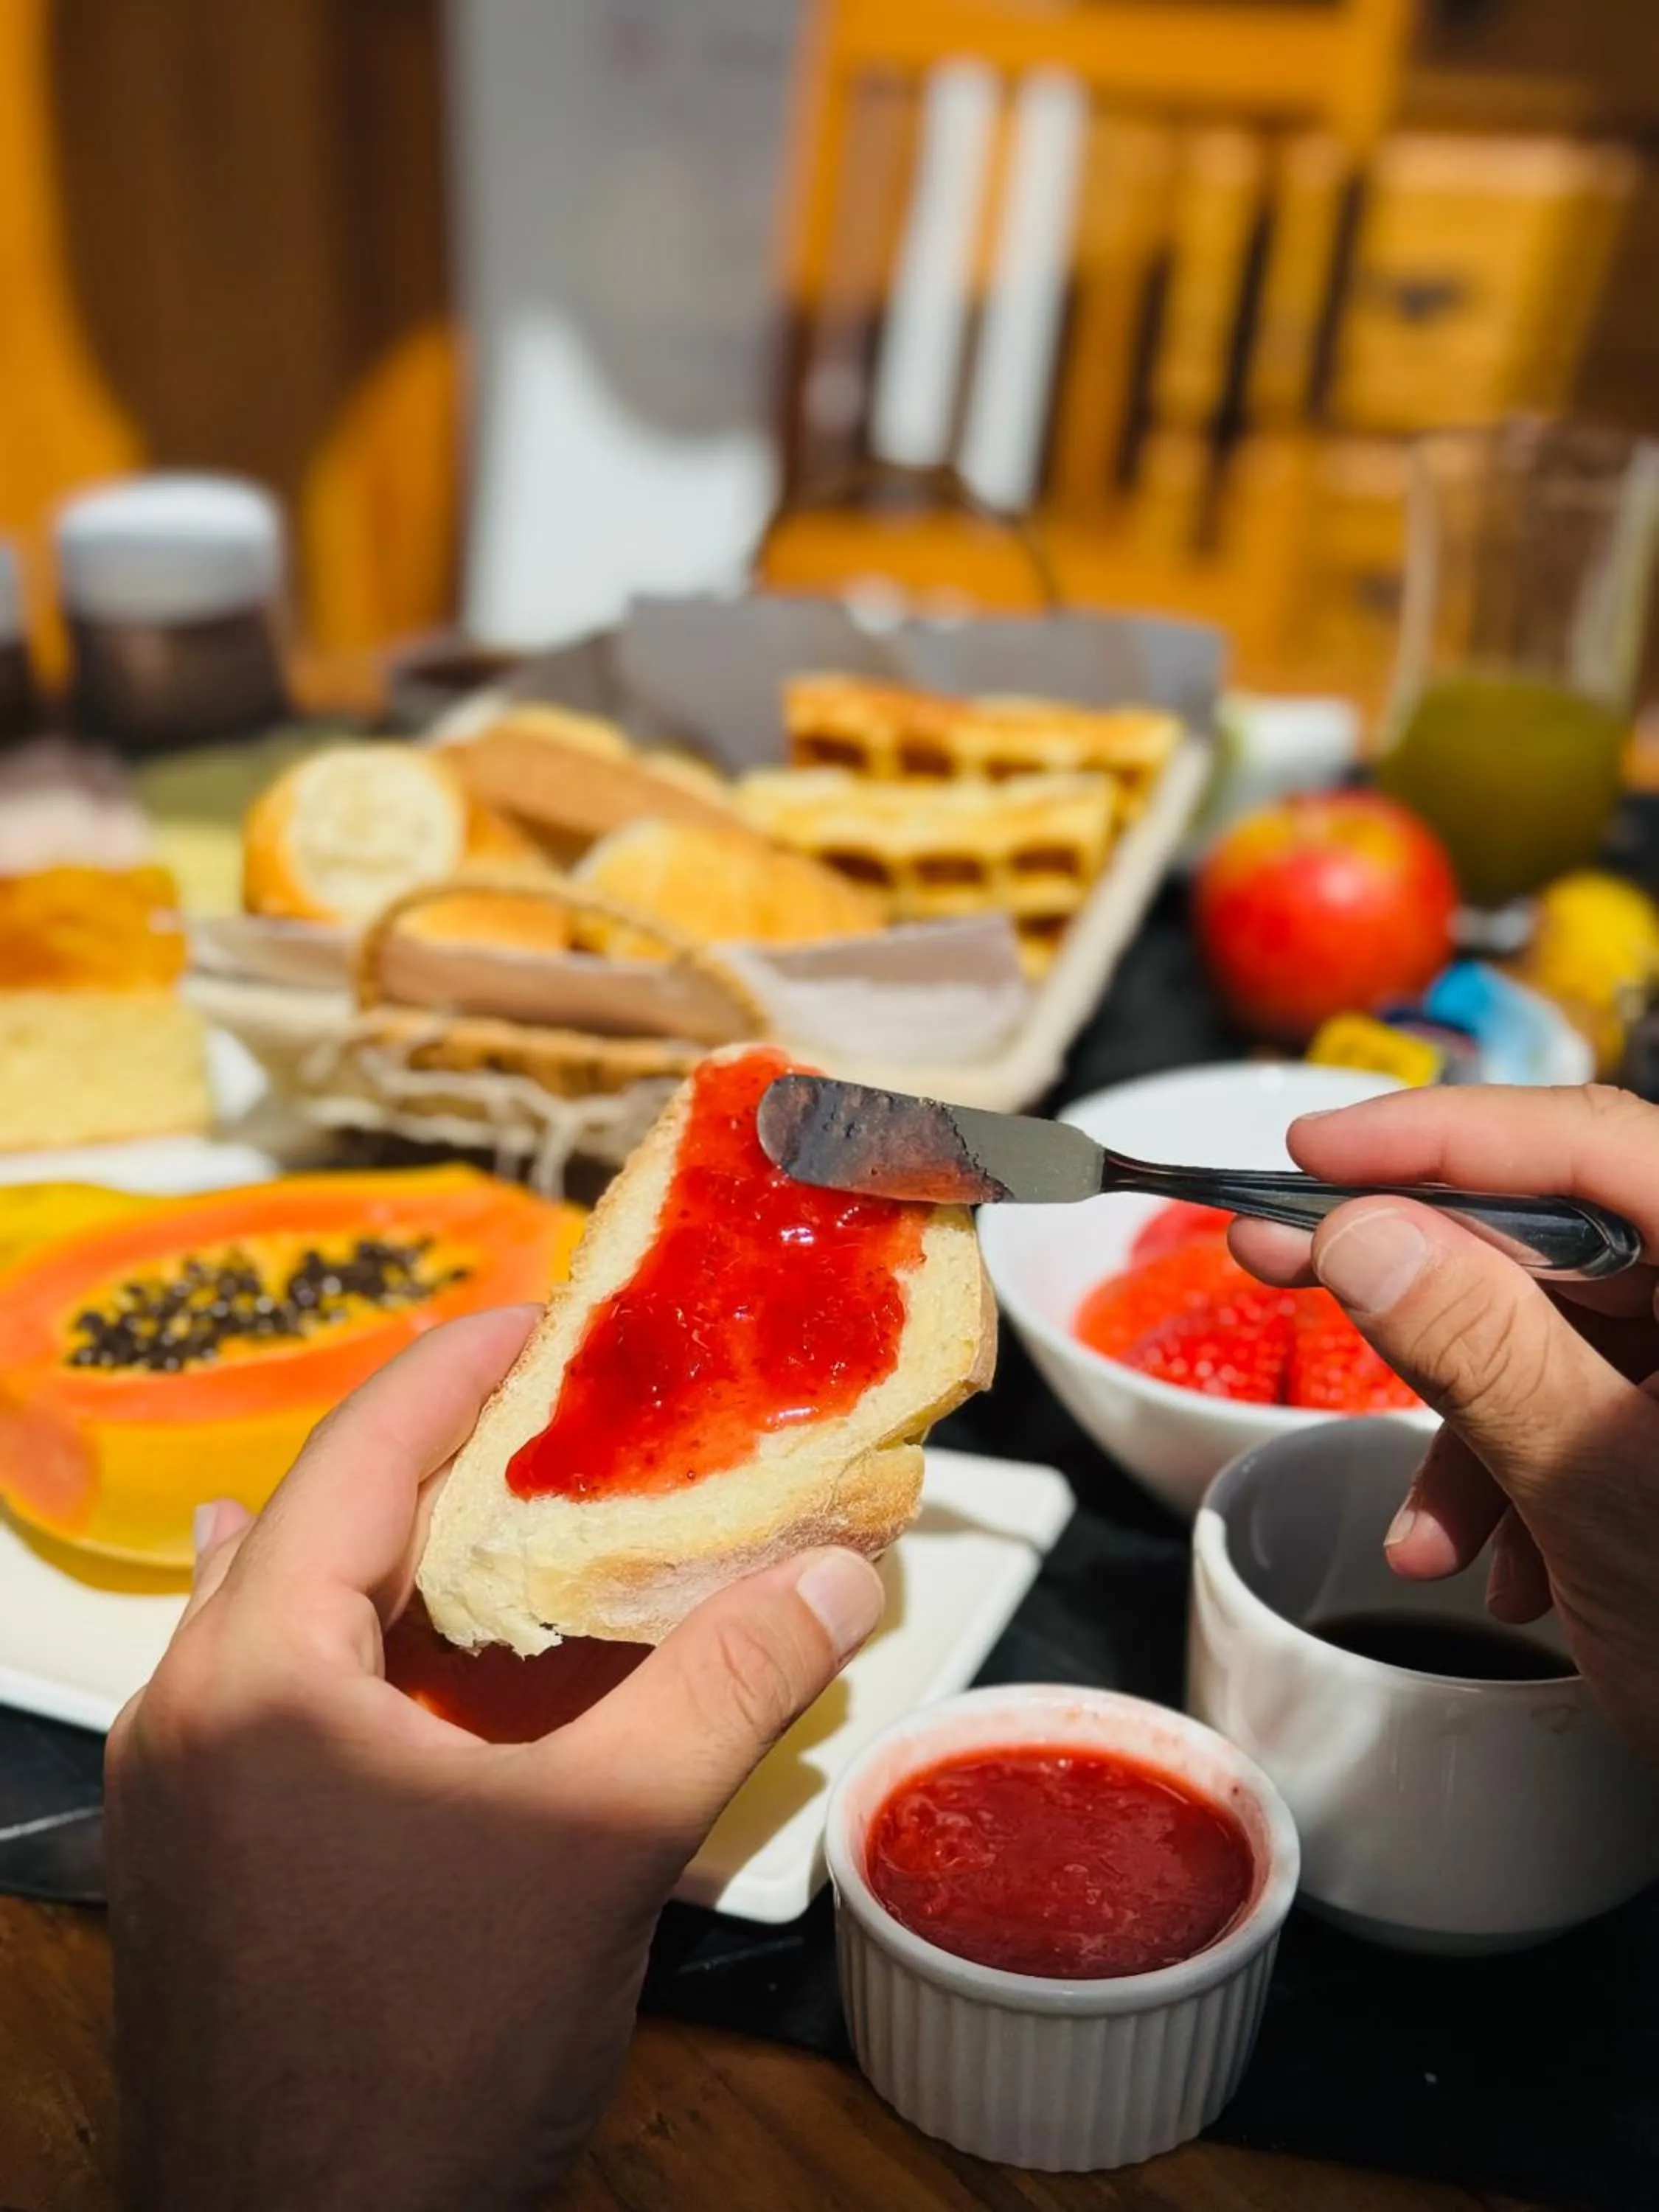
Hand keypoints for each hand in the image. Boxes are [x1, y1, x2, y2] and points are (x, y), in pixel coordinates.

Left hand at [106, 1307, 883, 2210]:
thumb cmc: (427, 2059)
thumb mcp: (603, 1849)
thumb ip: (724, 1690)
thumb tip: (842, 1578)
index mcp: (254, 1673)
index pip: (359, 1451)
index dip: (463, 1367)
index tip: (552, 1322)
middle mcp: (186, 1710)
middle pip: (319, 1517)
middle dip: (446, 1454)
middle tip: (565, 1416)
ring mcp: (181, 1788)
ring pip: (291, 1604)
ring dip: (407, 1548)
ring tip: (513, 1508)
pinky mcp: (204, 1852)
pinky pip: (279, 1691)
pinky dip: (370, 1642)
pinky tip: (421, 1642)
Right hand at [1230, 1084, 1658, 1765]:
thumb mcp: (1601, 1496)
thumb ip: (1482, 1350)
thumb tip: (1364, 1232)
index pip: (1596, 1147)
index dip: (1440, 1135)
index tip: (1313, 1152)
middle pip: (1565, 1235)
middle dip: (1420, 1282)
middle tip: (1280, 1256)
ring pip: (1562, 1331)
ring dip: (1467, 1422)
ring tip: (1422, 1526)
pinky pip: (1588, 1401)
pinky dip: (1519, 1469)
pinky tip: (1496, 1563)